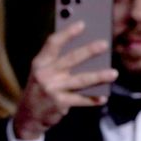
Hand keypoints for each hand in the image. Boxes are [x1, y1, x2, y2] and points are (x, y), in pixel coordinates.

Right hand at [13, 21, 118, 139]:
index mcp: (40, 63)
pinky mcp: (59, 103)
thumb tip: (85, 52)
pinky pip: (81, 100)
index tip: (82, 24)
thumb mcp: (41, 73)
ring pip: (80, 80)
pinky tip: (103, 97)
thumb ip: (56, 62)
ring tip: (114, 73)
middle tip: (104, 44)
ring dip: (98, 76)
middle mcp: (44, 74)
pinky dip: (93, 99)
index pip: (53, 44)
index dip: (67, 33)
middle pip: (70, 59)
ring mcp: (52, 89)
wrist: (27, 116)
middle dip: (88, 51)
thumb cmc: (39, 90)